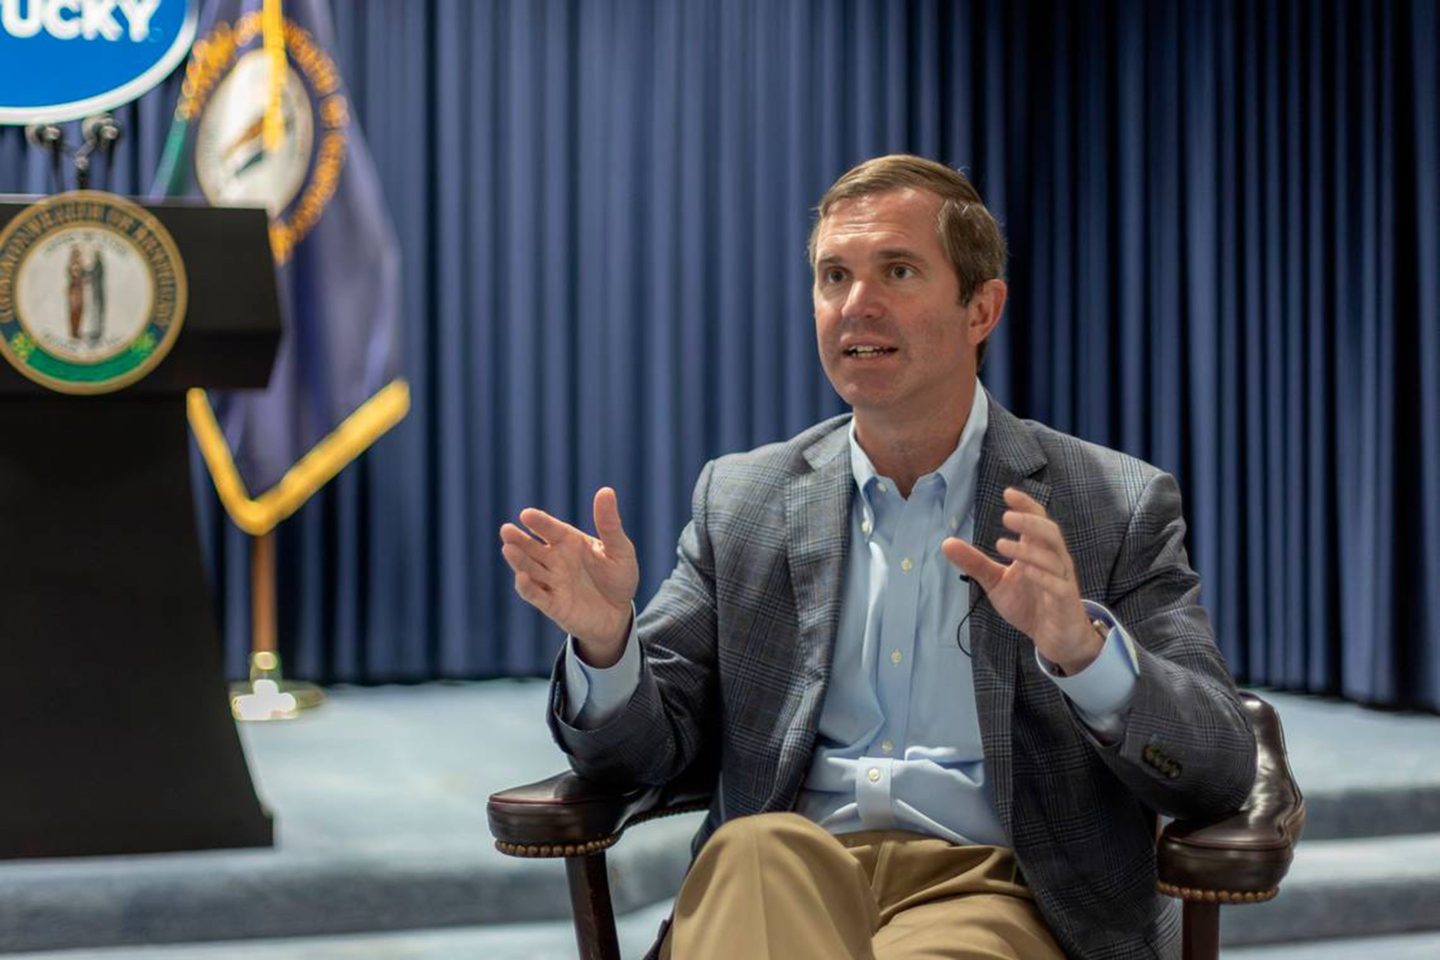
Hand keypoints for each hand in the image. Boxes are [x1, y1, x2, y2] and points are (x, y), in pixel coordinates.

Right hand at [499, 487, 637, 665]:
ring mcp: (552, 582)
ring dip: (518, 559)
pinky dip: (527, 587)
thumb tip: (606, 491)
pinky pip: (536, 595)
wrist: (619, 614)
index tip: (526, 514)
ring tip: (508, 548)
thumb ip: (609, 524)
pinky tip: (522, 576)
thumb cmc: (618, 578)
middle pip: (532, 547)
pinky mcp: (552, 604)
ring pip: (529, 568)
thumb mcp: (620, 550)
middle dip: (519, 539)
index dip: (539, 522)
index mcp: (569, 542)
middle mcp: (556, 560)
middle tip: (506, 529)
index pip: (550, 529)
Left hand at [942, 487, 1099, 674]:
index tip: (1007, 493)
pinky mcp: (1065, 601)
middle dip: (1030, 522)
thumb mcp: (996, 582)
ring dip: (1028, 550)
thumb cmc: (1028, 603)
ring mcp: (1062, 579)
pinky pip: (1057, 585)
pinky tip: (1024, 571)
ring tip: (1001, 544)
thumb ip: (975, 563)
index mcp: (1039, 551)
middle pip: (1050, 532)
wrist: (1054, 637)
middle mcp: (1054, 560)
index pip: (1038, 520)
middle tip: (1006, 516)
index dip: (1026, 506)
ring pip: (1053, 558)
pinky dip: (1042, 576)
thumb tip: (946, 543)